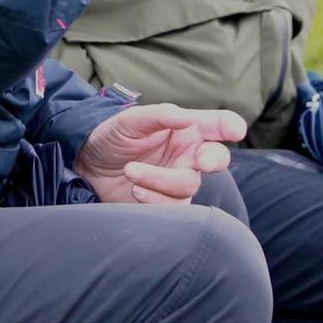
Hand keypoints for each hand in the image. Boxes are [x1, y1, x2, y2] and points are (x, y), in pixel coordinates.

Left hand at [75, 103, 246, 205]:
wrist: (87, 166)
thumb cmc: (112, 137)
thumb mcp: (130, 120)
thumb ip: (158, 116)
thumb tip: (186, 117)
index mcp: (186, 129)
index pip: (217, 124)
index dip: (230, 126)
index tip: (235, 130)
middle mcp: (188, 154)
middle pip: (216, 158)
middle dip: (214, 160)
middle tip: (202, 161)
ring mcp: (178, 179)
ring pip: (188, 185)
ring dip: (160, 180)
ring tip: (130, 171)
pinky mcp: (166, 203)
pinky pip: (174, 207)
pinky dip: (154, 199)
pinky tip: (135, 190)